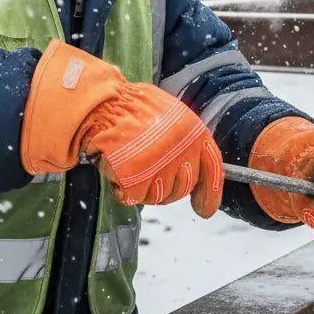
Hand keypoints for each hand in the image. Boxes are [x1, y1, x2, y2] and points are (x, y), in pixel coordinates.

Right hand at [21, 40, 223, 217]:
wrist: (102, 102)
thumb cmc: (130, 106)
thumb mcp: (168, 113)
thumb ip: (183, 139)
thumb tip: (191, 170)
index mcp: (193, 130)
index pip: (212, 169)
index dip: (209, 194)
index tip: (203, 210)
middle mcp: (182, 148)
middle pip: (182, 188)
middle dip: (165, 189)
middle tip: (145, 175)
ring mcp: (160, 164)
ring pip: (159, 196)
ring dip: (142, 188)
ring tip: (128, 165)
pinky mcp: (137, 176)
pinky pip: (134, 197)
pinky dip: (123, 191)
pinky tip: (116, 173)